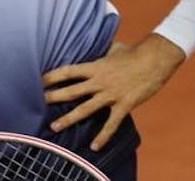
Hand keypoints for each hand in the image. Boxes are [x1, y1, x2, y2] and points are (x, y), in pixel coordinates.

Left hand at [42, 33, 184, 150]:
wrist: (156, 59)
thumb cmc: (136, 52)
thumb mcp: (115, 48)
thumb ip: (102, 52)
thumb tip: (97, 47)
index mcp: (96, 66)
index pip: (69, 71)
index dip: (53, 76)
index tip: (39, 80)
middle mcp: (100, 81)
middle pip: (72, 90)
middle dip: (54, 97)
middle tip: (38, 102)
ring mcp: (111, 94)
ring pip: (86, 108)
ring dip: (69, 118)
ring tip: (54, 127)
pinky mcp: (124, 105)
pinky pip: (111, 123)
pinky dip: (103, 136)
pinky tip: (94, 147)